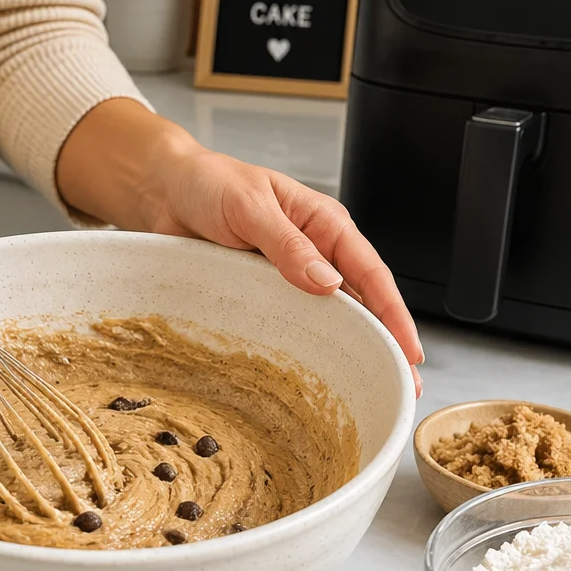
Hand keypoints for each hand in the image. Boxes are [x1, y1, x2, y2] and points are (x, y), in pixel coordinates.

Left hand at [143, 145, 423, 394]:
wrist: (161, 190)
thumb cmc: (209, 183)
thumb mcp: (249, 207)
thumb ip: (286, 244)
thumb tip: (327, 281)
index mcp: (323, 224)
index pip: (371, 273)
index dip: (394, 314)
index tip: (409, 351)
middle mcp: (312, 252)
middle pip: (359, 303)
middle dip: (382, 342)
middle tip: (400, 384)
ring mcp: (287, 277)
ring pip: (327, 319)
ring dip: (346, 350)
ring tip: (364, 387)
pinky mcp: (259, 295)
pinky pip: (286, 325)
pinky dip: (302, 347)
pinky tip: (312, 373)